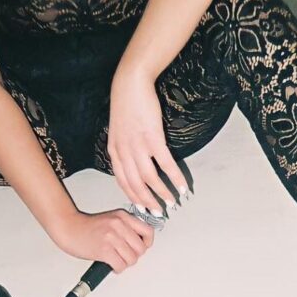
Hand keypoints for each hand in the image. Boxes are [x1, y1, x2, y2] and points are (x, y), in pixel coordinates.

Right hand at [51, 208, 155, 272]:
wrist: (69, 227)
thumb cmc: (88, 226)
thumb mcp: (111, 219)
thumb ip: (126, 227)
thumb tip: (140, 242)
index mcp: (123, 216)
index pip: (148, 231)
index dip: (147, 243)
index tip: (142, 247)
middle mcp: (119, 225)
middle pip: (141, 248)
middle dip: (134, 256)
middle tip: (126, 256)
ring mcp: (112, 237)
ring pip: (132, 259)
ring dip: (125, 263)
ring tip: (117, 260)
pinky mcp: (104, 250)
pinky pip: (121, 265)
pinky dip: (118, 269)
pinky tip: (112, 265)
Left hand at [108, 67, 188, 210]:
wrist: (130, 84)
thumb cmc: (127, 104)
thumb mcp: (118, 129)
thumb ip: (123, 147)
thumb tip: (133, 162)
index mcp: (114, 151)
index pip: (122, 181)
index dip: (133, 197)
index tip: (142, 207)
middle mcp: (124, 151)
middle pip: (135, 184)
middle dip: (147, 201)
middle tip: (158, 212)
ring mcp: (138, 145)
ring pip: (149, 178)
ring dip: (162, 193)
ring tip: (172, 202)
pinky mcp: (153, 137)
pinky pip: (166, 164)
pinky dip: (175, 177)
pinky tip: (182, 186)